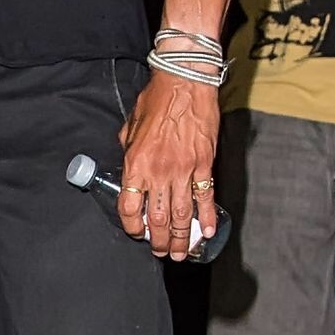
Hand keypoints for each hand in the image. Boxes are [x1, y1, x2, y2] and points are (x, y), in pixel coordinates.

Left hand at [118, 72, 219, 259]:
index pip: (129, 207)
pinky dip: (206, 218)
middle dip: (157, 241)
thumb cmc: (156, 99)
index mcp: (135, 164)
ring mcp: (183, 171)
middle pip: (156, 218)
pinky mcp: (205, 165)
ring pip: (181, 215)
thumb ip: (128, 149)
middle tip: (160, 252)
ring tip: (180, 251)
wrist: (185, 82)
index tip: (136, 232)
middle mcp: (158, 172)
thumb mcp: (131, 126)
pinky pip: (206, 198)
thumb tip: (128, 164)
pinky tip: (206, 233)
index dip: (132, 226)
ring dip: (180, 237)